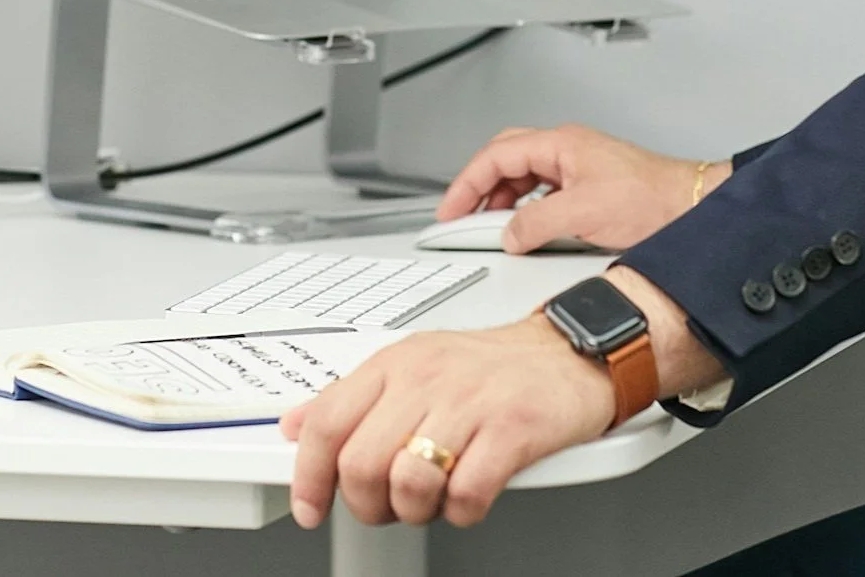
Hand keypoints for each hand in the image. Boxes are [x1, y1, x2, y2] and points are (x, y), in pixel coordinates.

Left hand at [282, 315, 614, 528]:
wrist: (568, 353)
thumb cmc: (491, 366)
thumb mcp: (413, 366)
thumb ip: (353, 397)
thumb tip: (296, 424)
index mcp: (397, 363)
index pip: (327, 422)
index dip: (309, 475)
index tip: (309, 505)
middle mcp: (427, 378)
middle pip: (361, 464)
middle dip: (368, 504)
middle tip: (389, 505)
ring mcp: (470, 402)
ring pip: (408, 483)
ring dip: (417, 510)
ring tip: (434, 497)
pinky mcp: (512, 430)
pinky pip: (467, 496)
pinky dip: (464, 511)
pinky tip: (472, 492)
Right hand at [436, 123, 730, 252]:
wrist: (690, 207)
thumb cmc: (651, 200)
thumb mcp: (582, 214)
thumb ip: (536, 223)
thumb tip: (508, 235)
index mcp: (559, 144)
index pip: (495, 156)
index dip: (466, 183)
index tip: (450, 210)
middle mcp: (566, 149)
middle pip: (505, 159)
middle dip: (478, 187)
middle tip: (461, 215)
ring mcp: (578, 165)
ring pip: (523, 175)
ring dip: (502, 200)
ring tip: (491, 228)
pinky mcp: (589, 184)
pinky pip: (542, 190)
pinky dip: (524, 208)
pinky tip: (525, 228)